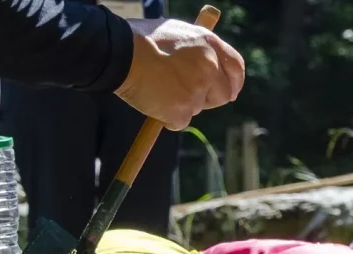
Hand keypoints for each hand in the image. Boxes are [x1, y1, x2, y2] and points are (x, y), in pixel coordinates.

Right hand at [117, 18, 244, 129]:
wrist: (117, 52)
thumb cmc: (140, 40)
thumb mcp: (176, 32)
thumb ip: (197, 48)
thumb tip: (210, 63)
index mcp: (209, 44)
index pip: (236, 67)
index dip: (234, 82)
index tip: (231, 92)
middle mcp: (209, 67)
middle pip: (223, 94)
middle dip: (208, 98)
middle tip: (183, 92)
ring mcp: (197, 89)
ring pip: (198, 108)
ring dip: (183, 104)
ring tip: (159, 87)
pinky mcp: (183, 109)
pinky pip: (179, 121)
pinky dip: (167, 117)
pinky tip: (151, 99)